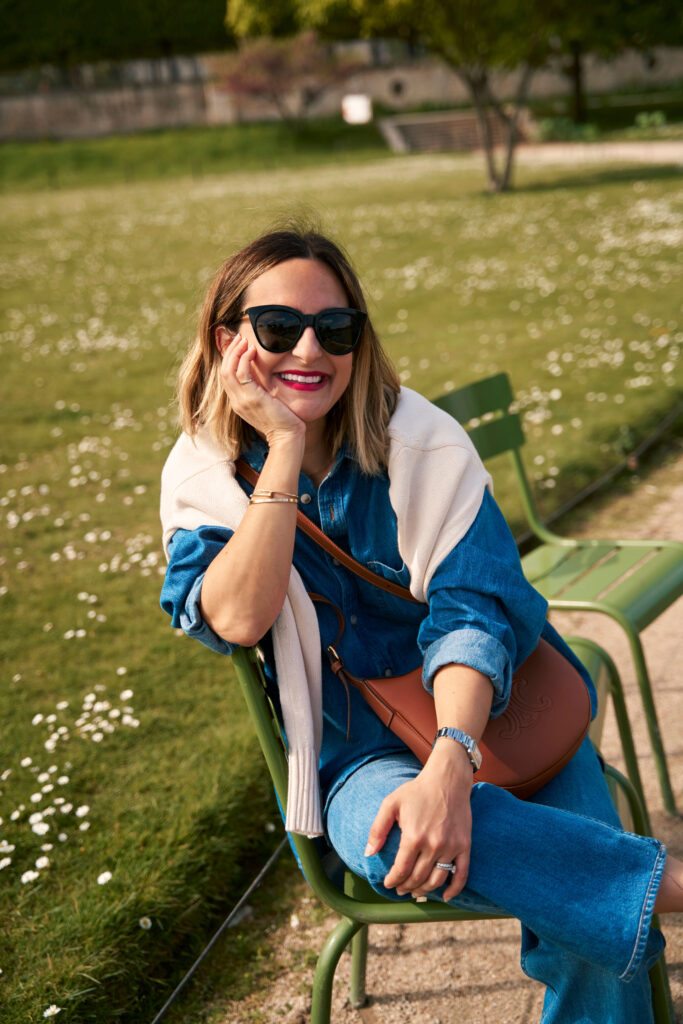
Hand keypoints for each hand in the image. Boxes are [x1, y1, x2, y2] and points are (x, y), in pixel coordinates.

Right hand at [216, 330, 305, 446]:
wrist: (287, 436)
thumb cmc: (282, 420)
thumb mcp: (266, 402)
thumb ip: (259, 390)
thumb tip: (261, 374)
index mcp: (238, 402)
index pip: (226, 377)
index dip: (230, 359)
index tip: (240, 346)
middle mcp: (236, 401)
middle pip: (223, 371)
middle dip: (230, 352)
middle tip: (240, 338)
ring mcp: (242, 401)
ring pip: (227, 370)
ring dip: (235, 352)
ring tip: (245, 341)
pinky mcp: (252, 398)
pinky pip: (241, 374)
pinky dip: (244, 359)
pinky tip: (253, 351)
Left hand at [364, 744, 473, 901]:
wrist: (447, 779)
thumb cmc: (417, 790)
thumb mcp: (391, 804)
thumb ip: (377, 829)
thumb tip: (368, 853)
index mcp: (414, 836)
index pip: (401, 870)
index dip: (393, 880)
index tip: (388, 883)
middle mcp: (433, 845)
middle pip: (418, 878)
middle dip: (405, 887)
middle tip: (399, 888)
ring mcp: (451, 847)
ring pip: (436, 880)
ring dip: (424, 890)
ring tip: (415, 891)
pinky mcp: (464, 845)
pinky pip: (461, 874)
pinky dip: (454, 889)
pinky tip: (444, 896)